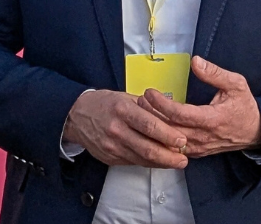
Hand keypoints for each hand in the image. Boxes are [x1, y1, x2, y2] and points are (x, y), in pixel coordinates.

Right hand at [65, 89, 189, 168]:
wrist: (76, 116)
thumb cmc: (104, 104)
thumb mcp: (125, 97)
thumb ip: (147, 108)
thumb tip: (172, 115)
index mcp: (122, 110)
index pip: (149, 125)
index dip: (168, 135)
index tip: (182, 140)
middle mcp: (116, 129)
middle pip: (147, 147)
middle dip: (169, 156)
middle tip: (184, 158)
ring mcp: (112, 146)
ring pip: (141, 159)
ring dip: (161, 163)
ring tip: (176, 162)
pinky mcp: (109, 157)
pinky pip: (133, 162)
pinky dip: (148, 163)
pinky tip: (159, 161)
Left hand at [139, 56, 260, 156]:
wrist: (256, 132)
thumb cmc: (245, 107)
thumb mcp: (236, 84)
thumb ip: (215, 73)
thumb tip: (195, 62)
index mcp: (212, 119)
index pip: (179, 114)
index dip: (161, 103)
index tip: (149, 92)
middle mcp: (203, 136)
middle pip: (169, 129)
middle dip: (151, 115)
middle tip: (139, 100)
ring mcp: (199, 147)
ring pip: (168, 141)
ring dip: (154, 127)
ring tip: (143, 111)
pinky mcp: (196, 152)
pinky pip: (173, 149)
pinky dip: (161, 138)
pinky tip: (153, 126)